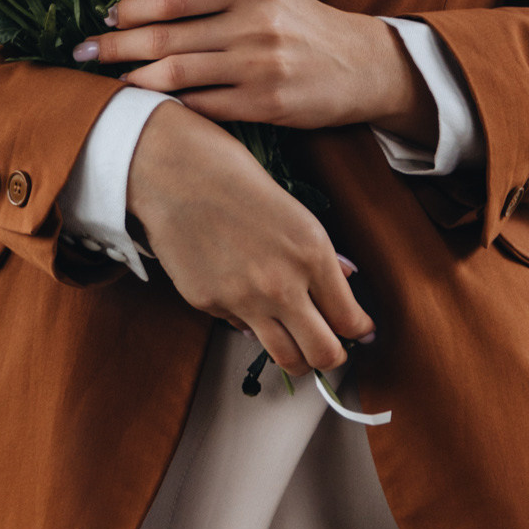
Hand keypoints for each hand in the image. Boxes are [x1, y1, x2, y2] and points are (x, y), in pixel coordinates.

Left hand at [75, 0, 432, 138]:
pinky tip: (149, 104)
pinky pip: (205, 106)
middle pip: (167, 37)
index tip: (104, 16)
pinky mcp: (267, 105)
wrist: (358, 65)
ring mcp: (261, 66)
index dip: (132, 7)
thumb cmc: (299, 19)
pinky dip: (172, 105)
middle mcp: (256, 22)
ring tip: (107, 80)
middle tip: (83, 52)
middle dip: (117, 46)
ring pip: (179, 75)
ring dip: (135, 79)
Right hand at [123, 100, 372, 376]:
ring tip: (297, 340)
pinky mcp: (207, 305)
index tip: (358, 330)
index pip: (350, 320)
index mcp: (311, 253)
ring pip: (286, 359)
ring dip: (298, 356)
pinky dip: (250, 322)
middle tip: (331, 345)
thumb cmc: (231, 174)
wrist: (169, 168)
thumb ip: (320, 253)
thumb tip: (345, 278)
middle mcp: (282, 285)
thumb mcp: (292, 209)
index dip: (359, 330)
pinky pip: (240, 328)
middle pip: (325, 354)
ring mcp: (242, 301)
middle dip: (334, 356)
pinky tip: (245, 295)